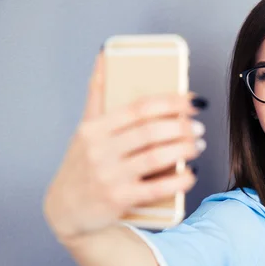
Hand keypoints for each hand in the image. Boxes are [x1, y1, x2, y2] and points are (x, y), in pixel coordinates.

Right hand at [43, 52, 205, 239]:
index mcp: (95, 128)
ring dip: (184, 149)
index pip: (140, 108)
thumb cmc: (82, 165)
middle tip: (199, 128)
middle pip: (151, 131)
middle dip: (182, 127)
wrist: (65, 211)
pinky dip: (179, 180)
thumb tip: (104, 54)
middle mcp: (100, 150)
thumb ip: (97, 94)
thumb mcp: (84, 129)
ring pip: (156, 157)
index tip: (195, 101)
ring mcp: (109, 176)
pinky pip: (156, 188)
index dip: (172, 102)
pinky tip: (190, 174)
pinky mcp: (118, 200)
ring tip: (198, 145)